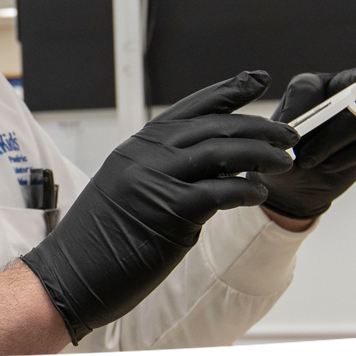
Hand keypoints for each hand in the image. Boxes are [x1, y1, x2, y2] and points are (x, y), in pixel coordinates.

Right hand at [19, 71, 295, 342]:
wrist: (67, 275)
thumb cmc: (97, 243)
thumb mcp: (127, 191)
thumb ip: (163, 174)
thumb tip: (210, 170)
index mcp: (137, 147)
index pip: (191, 108)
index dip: (228, 90)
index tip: (257, 79)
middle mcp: (146, 156)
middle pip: (214, 126)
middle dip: (258, 127)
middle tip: (288, 134)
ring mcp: (155, 180)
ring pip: (221, 152)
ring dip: (260, 154)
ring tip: (285, 161)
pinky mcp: (168, 210)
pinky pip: (219, 192)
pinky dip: (245, 189)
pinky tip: (259, 193)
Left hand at [251, 68, 355, 219]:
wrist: (296, 185)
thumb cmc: (280, 158)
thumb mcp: (271, 148)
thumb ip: (280, 137)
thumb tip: (294, 132)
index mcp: (308, 86)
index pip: (307, 87)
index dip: (300, 107)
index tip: (292, 127)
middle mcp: (337, 90)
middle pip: (344, 95)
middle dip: (326, 129)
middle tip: (306, 157)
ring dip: (330, 147)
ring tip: (308, 162)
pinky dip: (348, 159)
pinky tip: (329, 166)